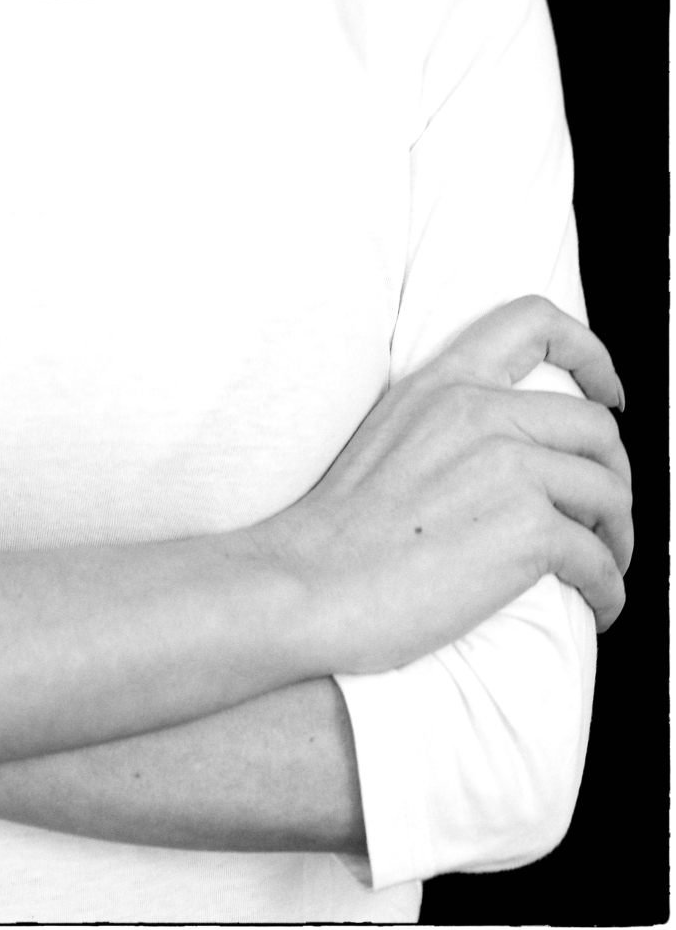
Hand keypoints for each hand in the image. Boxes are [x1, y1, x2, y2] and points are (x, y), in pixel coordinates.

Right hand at [265, 296, 631, 674]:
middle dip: (615, 474)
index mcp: (444, 383)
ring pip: (609, 493)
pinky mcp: (528, 532)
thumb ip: (448, 424)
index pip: (533, 322)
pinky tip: (598, 607)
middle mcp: (482, 413)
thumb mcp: (389, 435)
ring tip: (605, 566)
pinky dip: (610, 590)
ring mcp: (510, 469)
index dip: (590, 353)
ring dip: (618, 537)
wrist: (310, 582)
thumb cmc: (339, 529)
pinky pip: (600, 561)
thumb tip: (508, 453)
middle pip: (595, 428)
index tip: (608, 393)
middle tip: (605, 513)